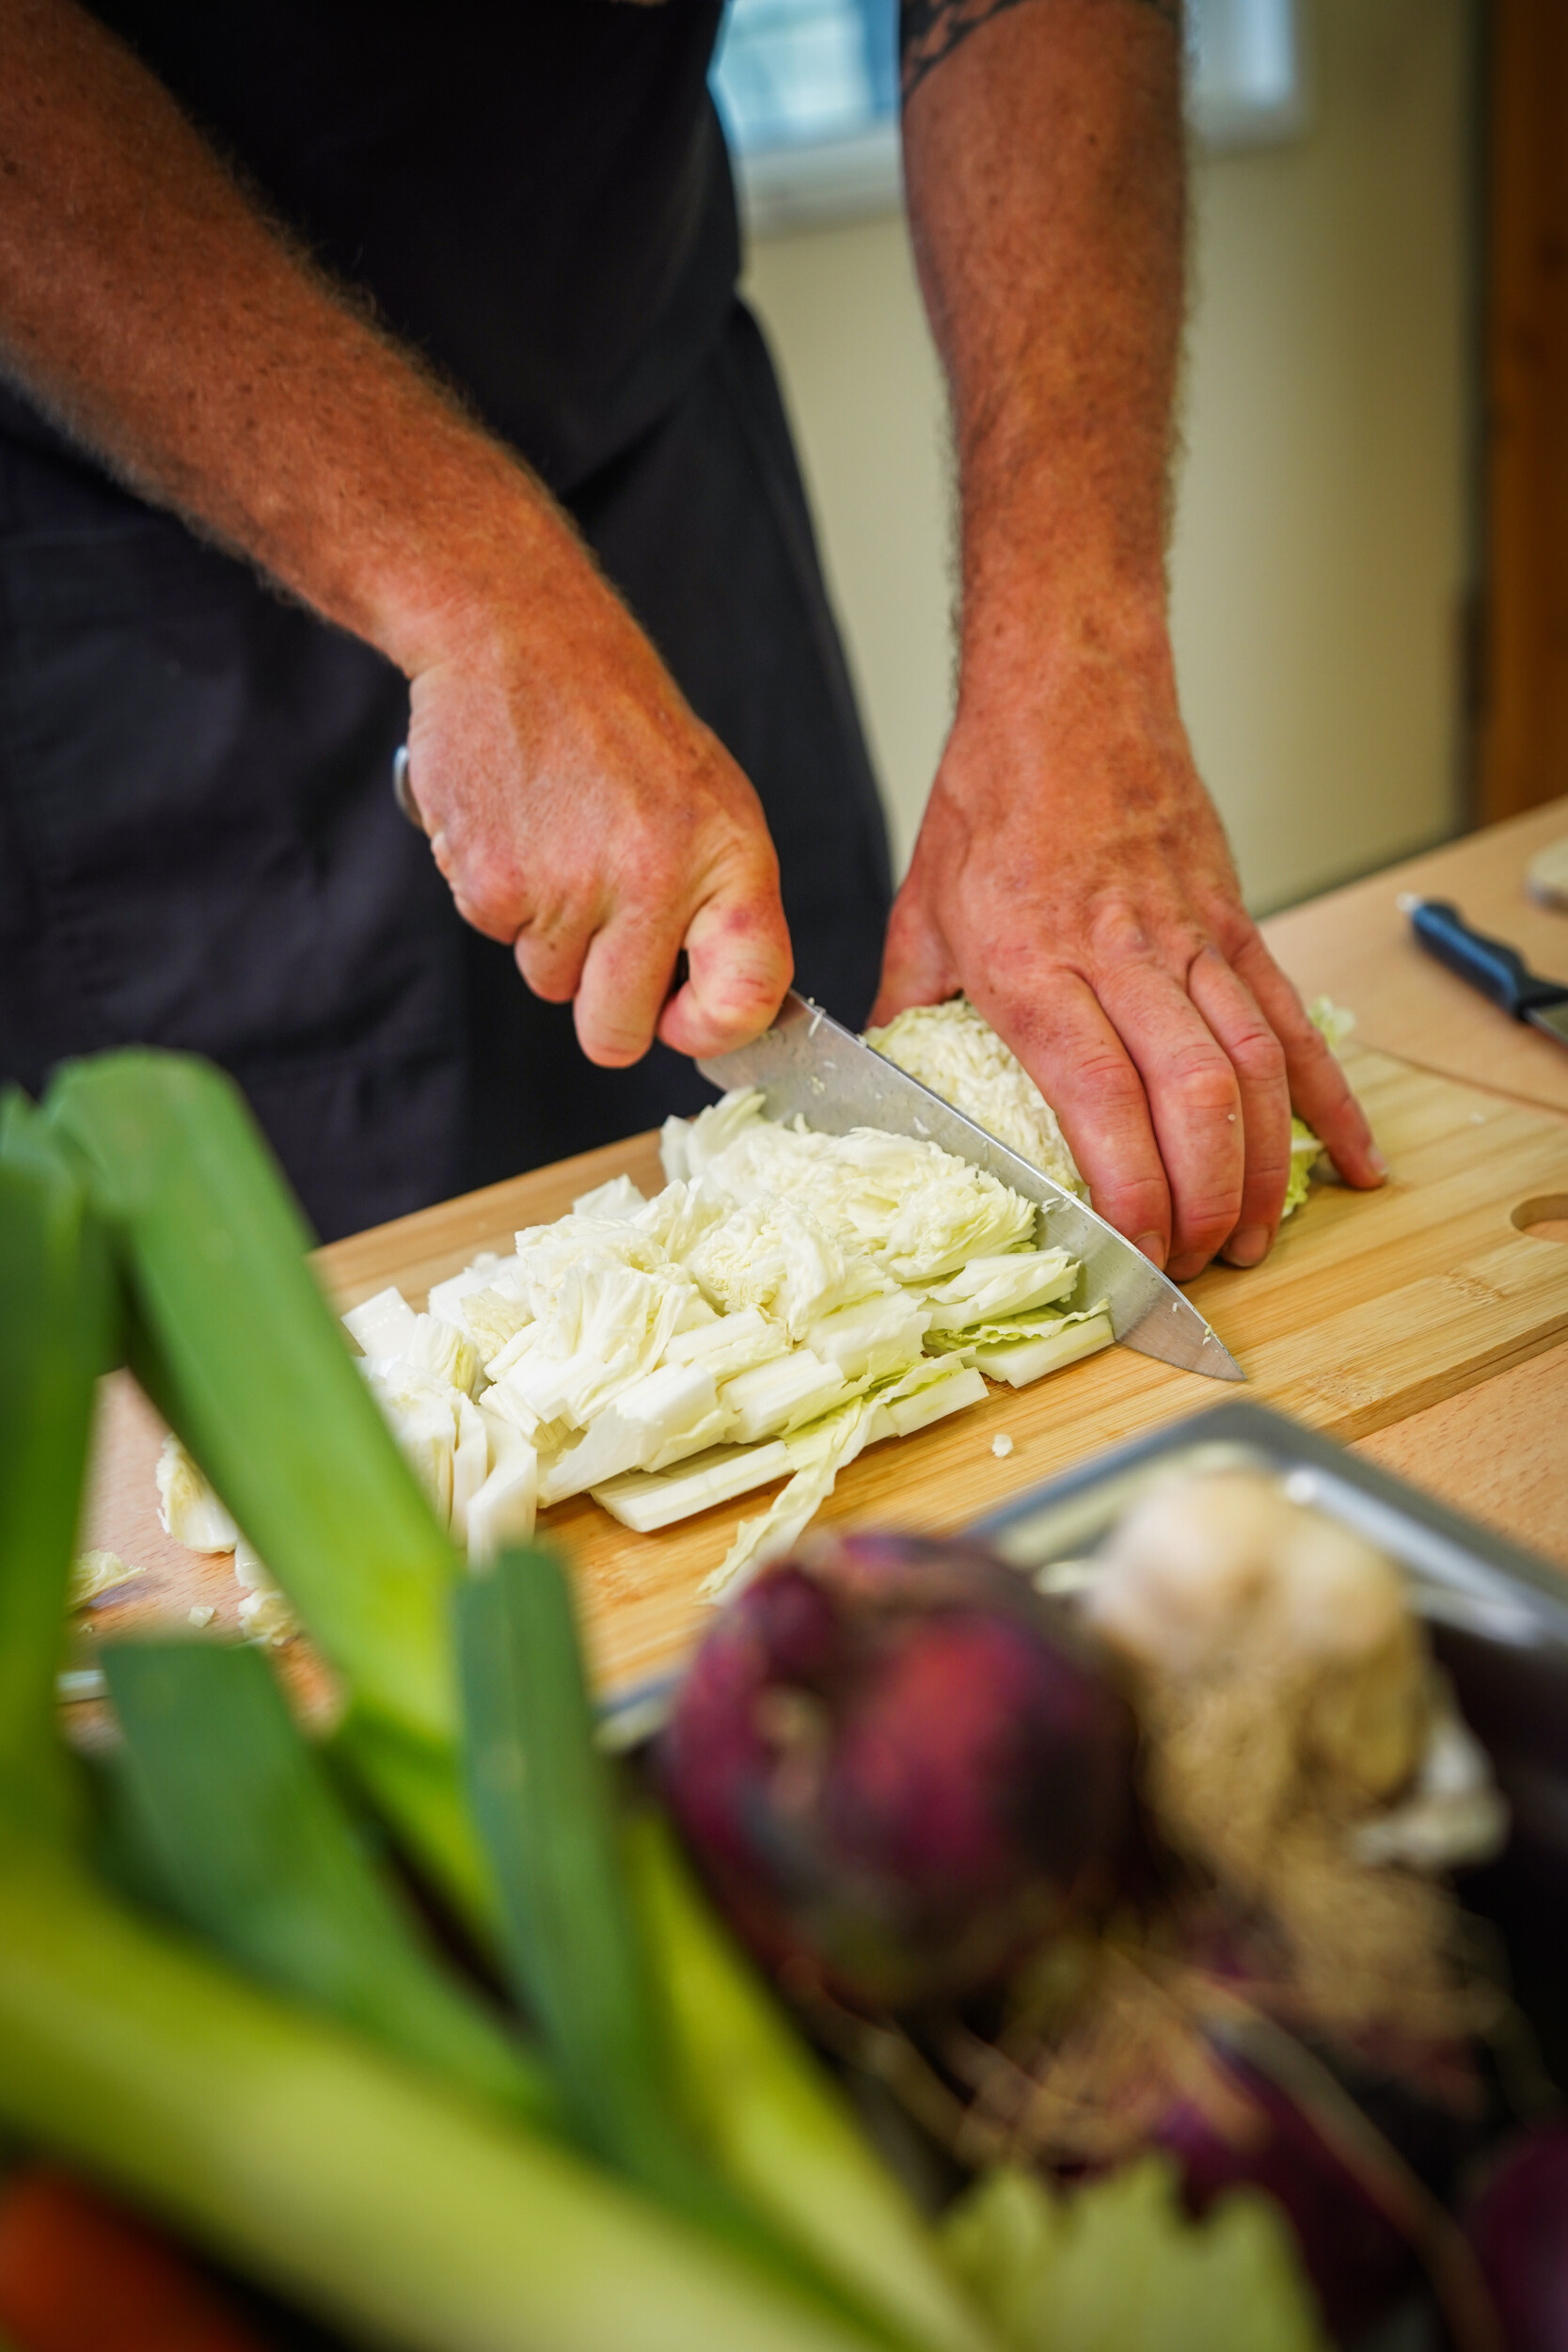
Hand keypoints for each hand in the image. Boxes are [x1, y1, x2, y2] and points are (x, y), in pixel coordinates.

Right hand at [398, 529, 792, 1068]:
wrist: (518, 634)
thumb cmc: (619, 721)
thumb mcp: (710, 802)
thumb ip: (719, 907)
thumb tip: (714, 1014)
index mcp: (728, 859)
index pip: (747, 998)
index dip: (711, 1032)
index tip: (683, 1020)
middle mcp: (655, 881)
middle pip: (617, 1033)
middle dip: (604, 1008)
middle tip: (599, 935)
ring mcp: (569, 889)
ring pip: (549, 983)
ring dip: (548, 935)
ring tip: (558, 841)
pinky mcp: (493, 882)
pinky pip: (497, 936)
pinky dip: (500, 895)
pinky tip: (517, 825)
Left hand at [872, 644, 1385, 1278]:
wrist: (1068, 690)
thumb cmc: (991, 799)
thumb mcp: (919, 914)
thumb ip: (907, 1016)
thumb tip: (884, 1104)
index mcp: (1032, 961)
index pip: (1097, 1094)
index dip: (1129, 1185)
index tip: (1132, 1252)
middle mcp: (1121, 954)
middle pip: (1192, 1095)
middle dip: (1202, 1199)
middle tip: (1192, 1266)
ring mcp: (1192, 936)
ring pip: (1254, 1066)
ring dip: (1263, 1167)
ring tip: (1254, 1240)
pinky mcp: (1236, 921)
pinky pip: (1293, 1019)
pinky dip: (1329, 1097)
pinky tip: (1350, 1160)